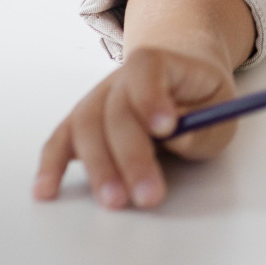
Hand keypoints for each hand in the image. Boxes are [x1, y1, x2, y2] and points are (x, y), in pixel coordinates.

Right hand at [33, 45, 236, 209]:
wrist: (178, 78)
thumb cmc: (202, 99)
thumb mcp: (219, 107)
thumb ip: (204, 125)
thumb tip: (178, 138)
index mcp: (161, 62)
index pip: (147, 67)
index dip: (151, 96)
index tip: (165, 128)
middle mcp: (121, 78)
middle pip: (116, 110)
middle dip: (132, 156)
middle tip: (149, 195)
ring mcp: (97, 99)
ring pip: (86, 126)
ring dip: (98, 167)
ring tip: (116, 202)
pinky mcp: (81, 124)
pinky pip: (60, 140)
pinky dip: (51, 165)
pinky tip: (46, 191)